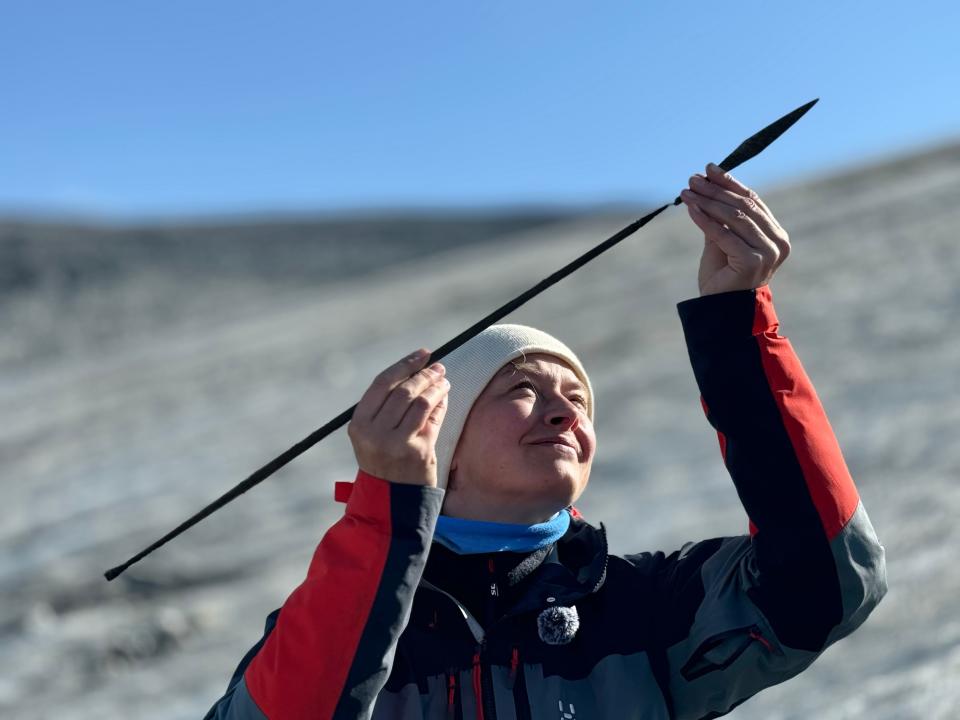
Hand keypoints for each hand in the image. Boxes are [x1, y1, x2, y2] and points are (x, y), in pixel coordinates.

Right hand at [347, 349, 449, 487]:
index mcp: (359, 424)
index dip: (404, 364)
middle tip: (438, 366)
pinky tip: (445, 397)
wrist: (390, 500)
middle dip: (424, 374)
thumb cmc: (383, 461)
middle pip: (404, 390)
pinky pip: (433, 419)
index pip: (383, 383)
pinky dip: (441, 404)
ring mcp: (397, 443)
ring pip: (421, 402)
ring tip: (443, 379)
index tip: (422, 354)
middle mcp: (375, 432)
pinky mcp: (418, 452)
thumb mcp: (373, 435)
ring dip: (436, 386)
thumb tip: (416, 371)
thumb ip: (387, 407)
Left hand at [679, 163, 790, 296]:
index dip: (730, 182)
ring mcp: (768, 253)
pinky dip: (705, 220)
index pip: (753, 200)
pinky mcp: (753, 262)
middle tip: (693, 178)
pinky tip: (690, 209)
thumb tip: (706, 184)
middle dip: (716, 190)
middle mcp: (778, 242)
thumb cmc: (723, 276)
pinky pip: (724, 235)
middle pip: (744, 206)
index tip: (709, 168)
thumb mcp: (722, 240)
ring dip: (708, 201)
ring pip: (735, 218)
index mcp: (776, 234)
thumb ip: (720, 216)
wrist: (721, 309)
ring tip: (687, 191)